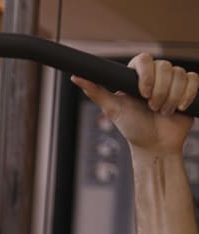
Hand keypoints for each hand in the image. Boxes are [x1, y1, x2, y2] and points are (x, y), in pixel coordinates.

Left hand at [71, 53, 198, 154]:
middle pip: (165, 67)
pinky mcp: (189, 88)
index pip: (144, 59)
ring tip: (163, 112)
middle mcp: (155, 75)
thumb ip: (95, 92)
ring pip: (180, 75)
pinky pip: (194, 80)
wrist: (155, 144)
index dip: (147, 74)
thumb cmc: (132, 127)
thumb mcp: (112, 109)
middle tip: (152, 108)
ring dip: (172, 97)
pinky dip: (187, 95)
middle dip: (160, 92)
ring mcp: (173, 81)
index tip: (144, 93)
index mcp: (136, 76)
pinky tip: (179, 108)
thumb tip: (75, 77)